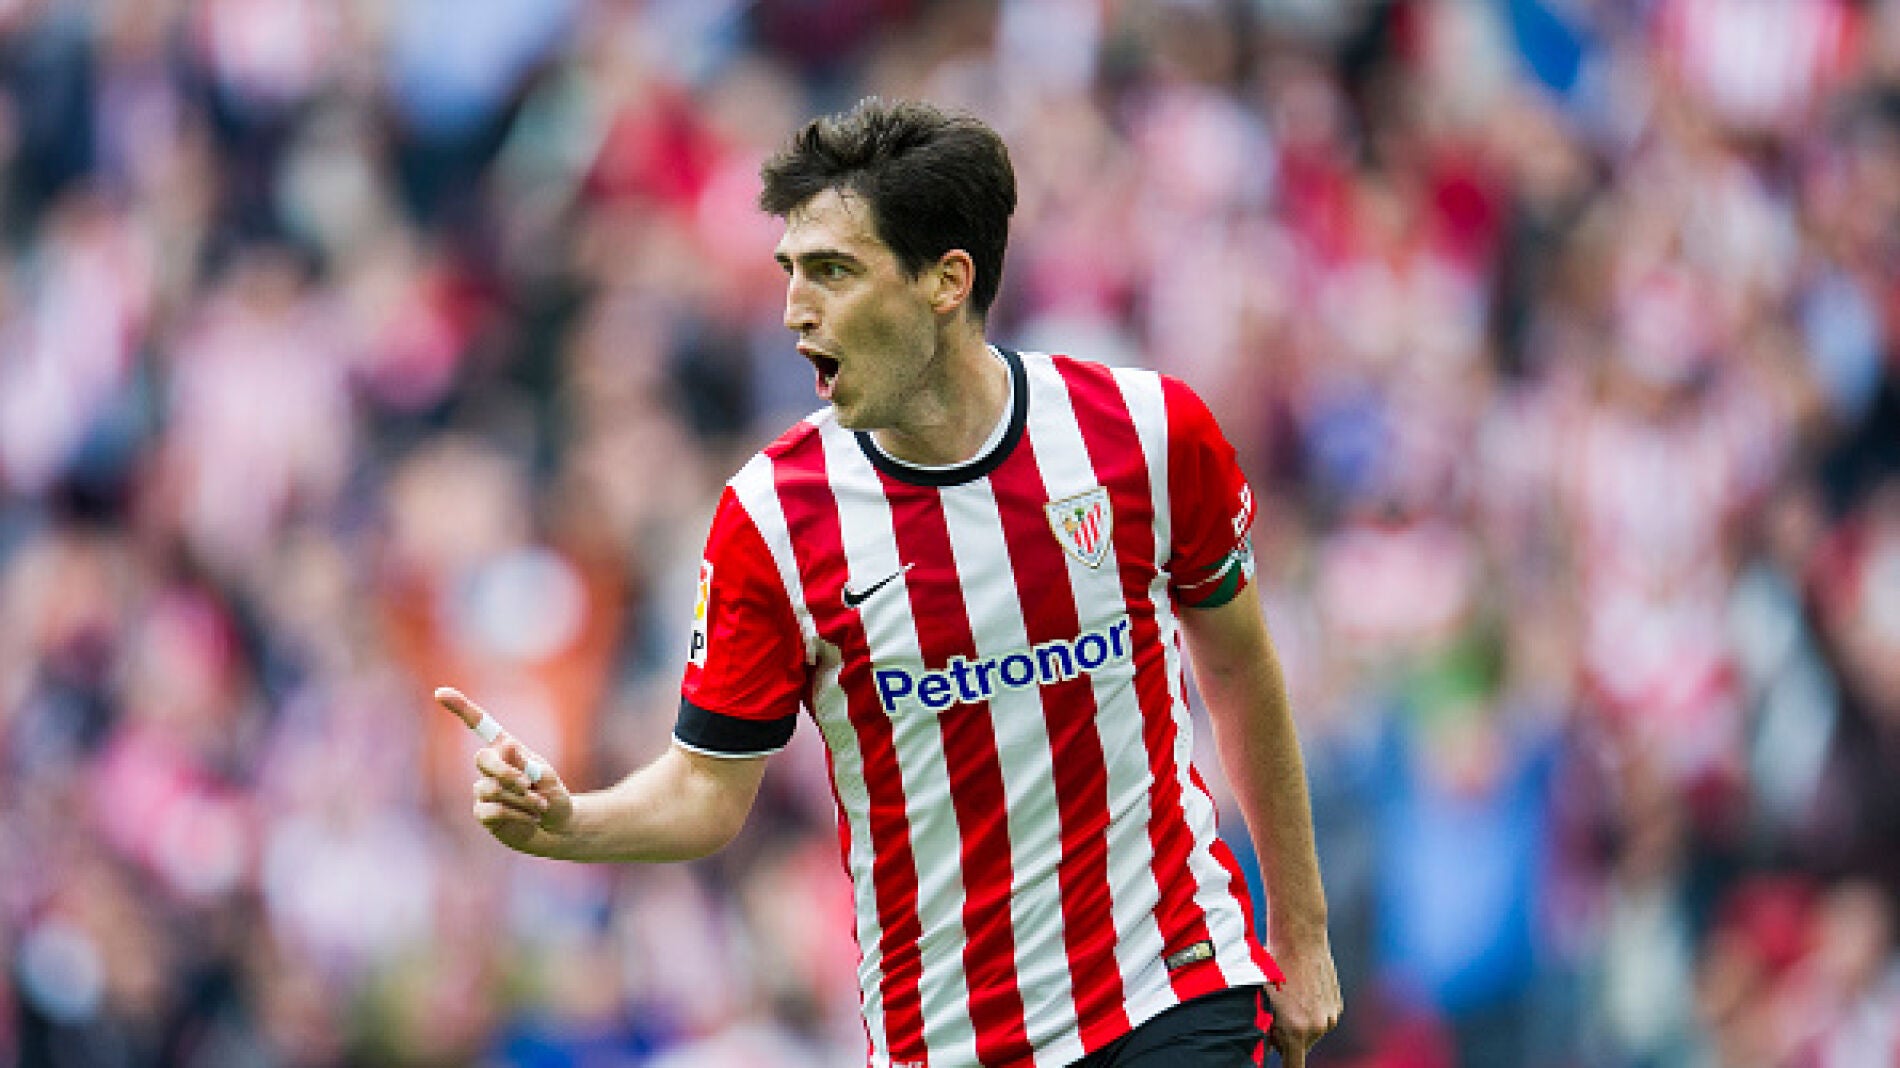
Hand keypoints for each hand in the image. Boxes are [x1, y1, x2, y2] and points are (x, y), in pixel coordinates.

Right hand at [435, 687, 573, 850]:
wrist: (556, 826)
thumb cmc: (551, 794)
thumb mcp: (546, 776)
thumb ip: (526, 763)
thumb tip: (507, 746)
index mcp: (507, 749)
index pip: (480, 725)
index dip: (461, 708)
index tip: (441, 692)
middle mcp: (491, 767)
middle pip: (482, 759)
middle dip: (505, 772)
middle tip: (528, 784)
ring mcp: (483, 790)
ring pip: (490, 789)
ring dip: (521, 798)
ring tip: (540, 805)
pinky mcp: (483, 812)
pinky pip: (491, 810)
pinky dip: (516, 814)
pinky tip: (530, 818)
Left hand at [1267, 932, 1342, 1066]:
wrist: (1300, 940)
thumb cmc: (1275, 967)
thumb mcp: (1262, 1000)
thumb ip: (1266, 1029)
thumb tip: (1267, 1046)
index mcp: (1296, 1030)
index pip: (1294, 1066)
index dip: (1286, 1065)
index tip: (1283, 1061)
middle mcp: (1317, 1027)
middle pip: (1300, 1047)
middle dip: (1287, 1039)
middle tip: (1276, 1014)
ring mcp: (1330, 1017)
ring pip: (1312, 1032)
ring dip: (1301, 1024)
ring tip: (1290, 997)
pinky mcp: (1337, 1006)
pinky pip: (1322, 1018)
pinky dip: (1312, 1011)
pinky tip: (1303, 991)